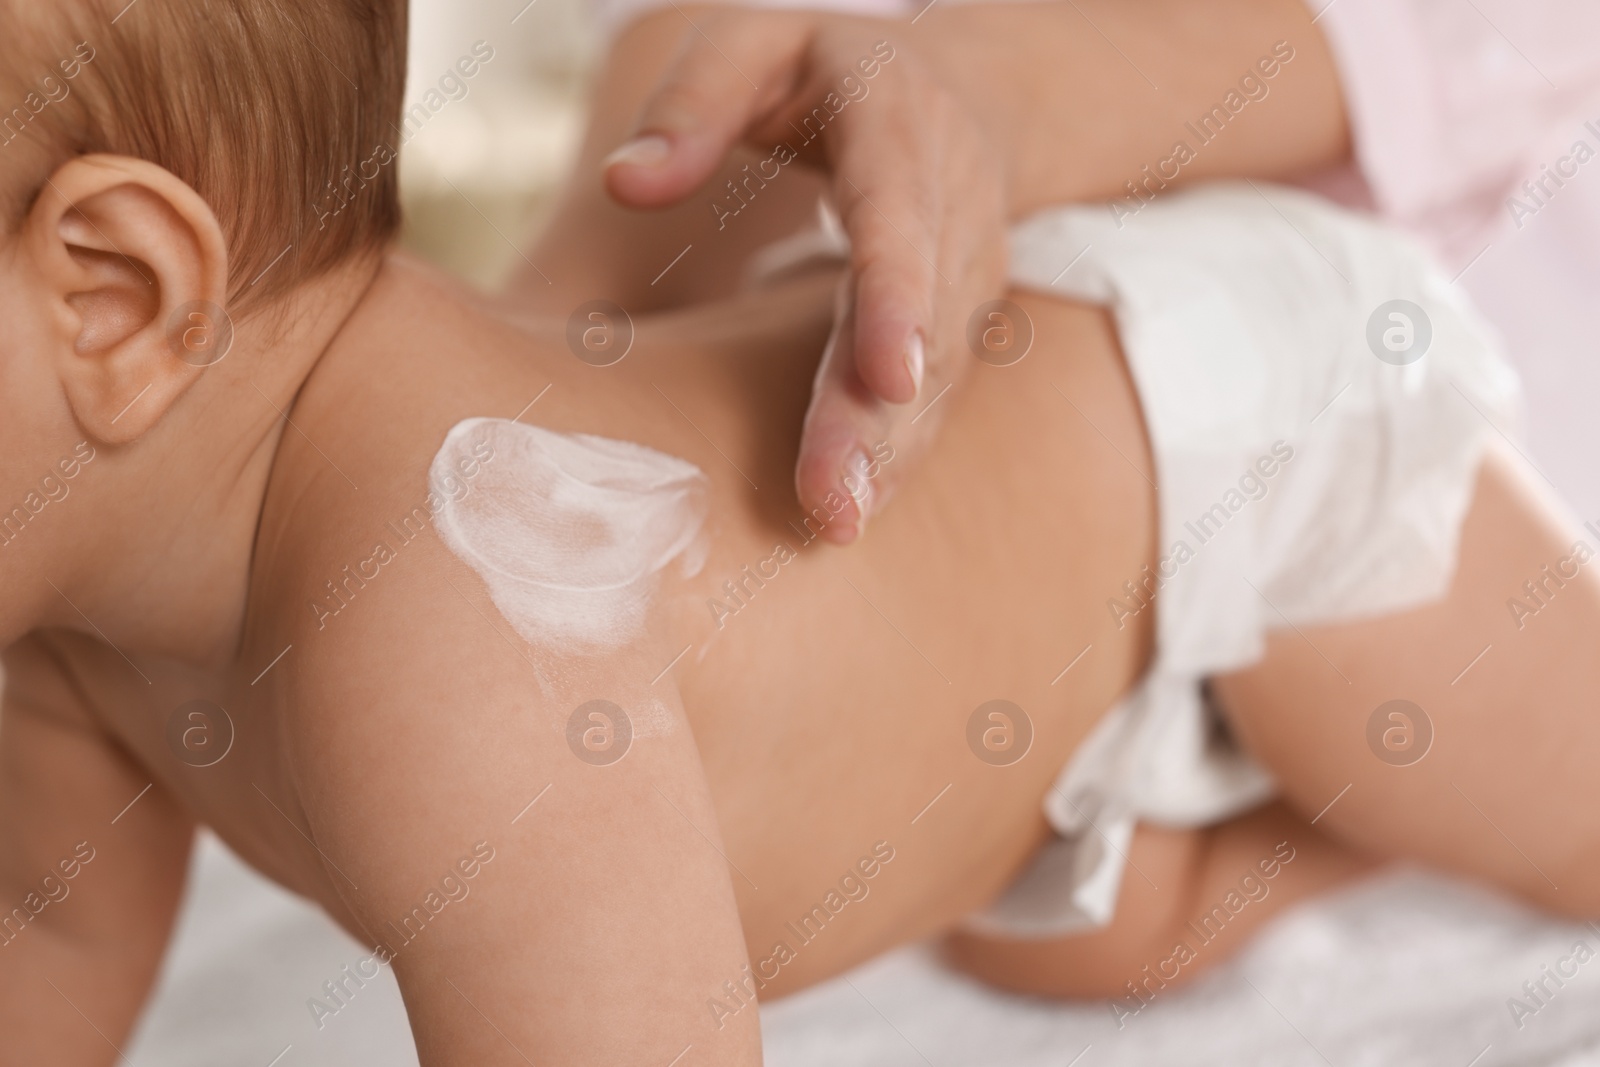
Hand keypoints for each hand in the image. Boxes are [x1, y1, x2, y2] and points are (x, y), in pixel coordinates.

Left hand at [604, 10, 1007, 541]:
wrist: (972, 98)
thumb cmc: (833, 71)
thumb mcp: (759, 42)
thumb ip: (695, 101)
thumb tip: (626, 184)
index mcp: (899, 136)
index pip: (901, 223)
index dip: (899, 300)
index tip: (891, 377)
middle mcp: (948, 213)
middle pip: (919, 323)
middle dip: (876, 416)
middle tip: (831, 501)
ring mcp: (965, 277)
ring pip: (934, 376)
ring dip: (888, 453)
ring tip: (834, 523)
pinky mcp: (958, 326)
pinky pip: (934, 396)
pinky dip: (897, 453)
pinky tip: (855, 508)